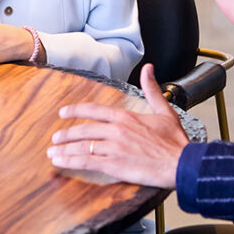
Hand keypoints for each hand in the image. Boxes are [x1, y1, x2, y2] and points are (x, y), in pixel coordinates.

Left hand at [46, 65, 188, 187]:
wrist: (181, 163)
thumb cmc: (175, 141)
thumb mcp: (165, 110)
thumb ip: (152, 90)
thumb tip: (148, 68)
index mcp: (126, 117)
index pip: (94, 111)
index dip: (75, 111)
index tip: (63, 112)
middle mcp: (116, 130)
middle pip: (83, 130)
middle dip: (66, 134)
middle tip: (55, 137)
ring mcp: (113, 148)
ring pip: (81, 146)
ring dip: (64, 149)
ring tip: (52, 152)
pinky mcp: (114, 165)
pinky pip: (86, 162)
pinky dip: (70, 162)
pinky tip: (59, 163)